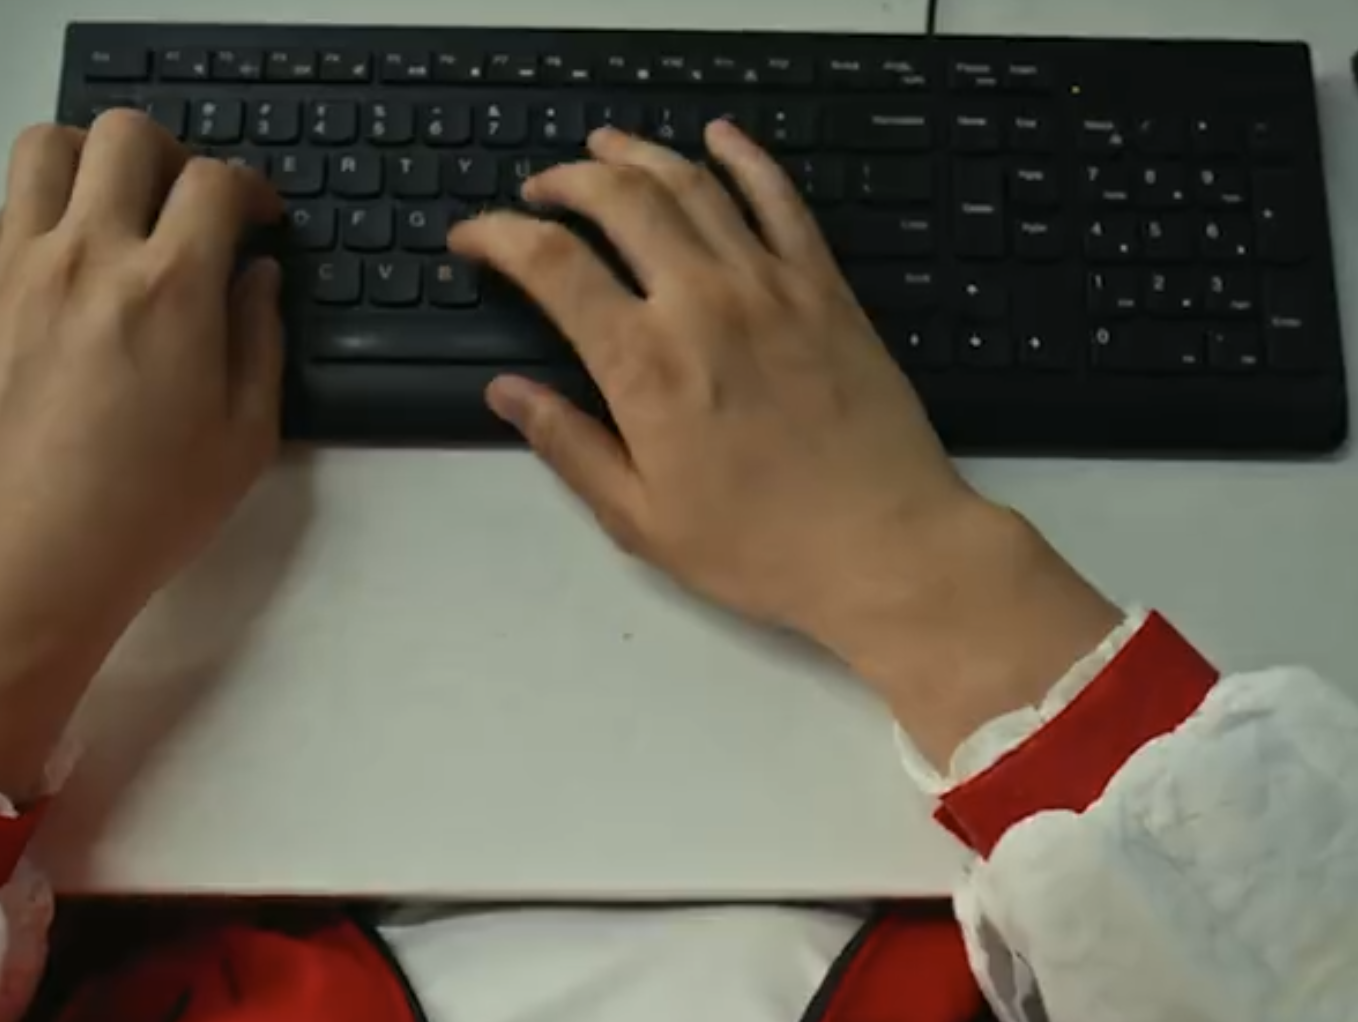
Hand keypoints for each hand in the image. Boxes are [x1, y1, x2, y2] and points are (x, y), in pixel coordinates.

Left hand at [0, 113, 284, 792]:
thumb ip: (258, 339)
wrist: (18, 561)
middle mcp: (90, 255)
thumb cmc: (142, 516)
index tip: (257, 220)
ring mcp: (20, 266)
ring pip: (50, 146)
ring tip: (114, 211)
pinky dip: (45, 210)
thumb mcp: (242, 440)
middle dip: (173, 155)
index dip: (250, 189)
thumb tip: (256, 275)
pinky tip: (68, 266)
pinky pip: (7, 207)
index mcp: (171, 289)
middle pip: (129, 135)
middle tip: (185, 206)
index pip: (217, 181)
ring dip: (93, 161)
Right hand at [449, 123, 1122, 762]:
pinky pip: (779, 198)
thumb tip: (507, 394)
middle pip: (618, 198)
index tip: (473, 237)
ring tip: (604, 147)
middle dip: (565, 179)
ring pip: (692, 183)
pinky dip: (745, 156)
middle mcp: (702, 303)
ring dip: (638, 154)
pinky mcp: (825, 287)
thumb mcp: (641, 519)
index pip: (550, 264)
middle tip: (540, 189)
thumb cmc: (762, 549)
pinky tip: (720, 137)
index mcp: (644, 364)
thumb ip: (569, 446)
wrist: (885, 547)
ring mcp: (769, 285)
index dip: (497, 235)